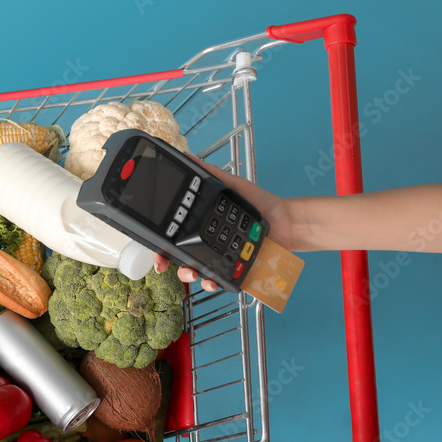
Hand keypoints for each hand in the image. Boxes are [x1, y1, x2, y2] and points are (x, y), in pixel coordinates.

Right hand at [153, 155, 293, 292]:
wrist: (286, 222)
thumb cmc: (261, 203)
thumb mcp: (233, 185)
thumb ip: (211, 174)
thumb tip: (190, 159)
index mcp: (203, 224)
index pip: (176, 236)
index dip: (162, 245)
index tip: (156, 251)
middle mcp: (208, 243)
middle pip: (181, 257)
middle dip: (170, 263)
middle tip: (165, 265)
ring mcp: (220, 258)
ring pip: (196, 272)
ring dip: (188, 275)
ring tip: (194, 273)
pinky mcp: (234, 270)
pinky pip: (218, 280)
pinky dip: (212, 282)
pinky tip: (212, 281)